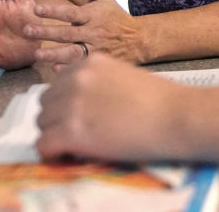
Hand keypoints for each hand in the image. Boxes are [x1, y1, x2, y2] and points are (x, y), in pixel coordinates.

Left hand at [28, 0, 146, 64]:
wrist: (139, 39)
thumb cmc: (116, 18)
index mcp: (92, 15)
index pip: (70, 12)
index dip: (53, 11)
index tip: (36, 9)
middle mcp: (93, 32)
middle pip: (67, 33)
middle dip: (46, 32)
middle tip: (26, 31)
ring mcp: (96, 49)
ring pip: (73, 53)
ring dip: (54, 54)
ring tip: (36, 55)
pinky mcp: (98, 63)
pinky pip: (81, 67)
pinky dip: (68, 69)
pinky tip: (54, 70)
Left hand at [36, 53, 183, 161]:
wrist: (176, 117)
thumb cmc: (160, 100)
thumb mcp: (123, 77)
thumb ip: (98, 84)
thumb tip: (82, 104)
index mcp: (89, 62)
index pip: (57, 84)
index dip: (65, 103)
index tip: (78, 117)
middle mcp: (76, 78)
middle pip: (45, 103)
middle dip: (57, 119)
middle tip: (78, 133)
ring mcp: (72, 104)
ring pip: (41, 124)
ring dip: (55, 135)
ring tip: (77, 145)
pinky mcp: (72, 131)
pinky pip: (44, 145)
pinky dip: (52, 153)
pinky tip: (68, 155)